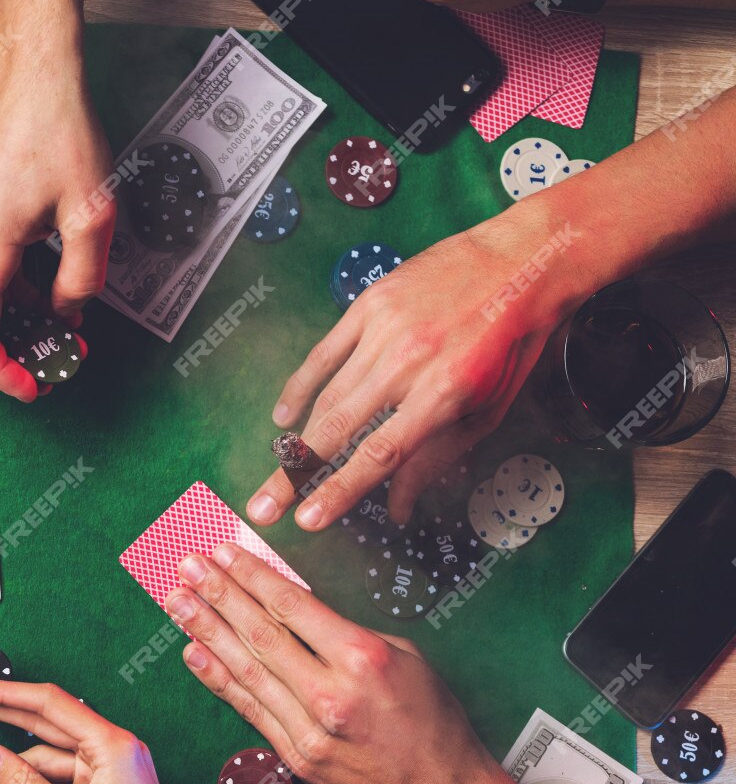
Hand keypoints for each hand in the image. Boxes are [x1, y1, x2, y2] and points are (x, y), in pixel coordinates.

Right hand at [0, 55, 114, 400]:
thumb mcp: (91, 211)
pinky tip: (46, 301)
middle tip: (48, 370)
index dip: (3, 372)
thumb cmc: (56, 129)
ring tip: (59, 337)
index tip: (38, 384)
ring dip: (4, 334)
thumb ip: (82, 277)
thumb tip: (69, 317)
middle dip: (0, 363)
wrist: (30, 75)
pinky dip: (3, 305)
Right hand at [0, 680, 192, 783]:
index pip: (50, 704)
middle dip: (5, 713)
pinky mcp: (103, 783)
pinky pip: (60, 773)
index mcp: (112, 745)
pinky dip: (33, 780)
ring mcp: (108, 765)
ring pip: (50, 752)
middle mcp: (112, 747)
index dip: (6, 693)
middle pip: (48, 721)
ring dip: (16, 763)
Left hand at [166, 543, 522, 783]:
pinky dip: (217, 679)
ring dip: (206, 631)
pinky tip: (192, 653)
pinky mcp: (295, 756)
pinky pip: (249, 709)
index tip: (222, 553)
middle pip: (261, 634)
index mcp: (362, 659)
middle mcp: (330, 693)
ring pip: (246, 670)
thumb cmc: (432, 724)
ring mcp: (308, 729)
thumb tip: (297, 608)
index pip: (293, 607)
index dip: (252, 577)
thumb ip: (348, 634)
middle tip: (186, 567)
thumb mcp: (405, 659)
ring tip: (176, 602)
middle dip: (218, 596)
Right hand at [248, 218, 588, 530]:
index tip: (308, 520)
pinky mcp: (368, 305)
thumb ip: (437, 458)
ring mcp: (384, 330)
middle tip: (261, 509)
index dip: (340, 490)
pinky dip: (299, 387)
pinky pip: (322, 354)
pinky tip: (283, 416)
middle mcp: (408, 362)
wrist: (522, 262)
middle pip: (336, 429)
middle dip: (294, 476)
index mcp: (444, 392)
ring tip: (276, 471)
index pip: (380, 453)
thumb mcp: (488, 409)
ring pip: (327, 395)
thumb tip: (397, 509)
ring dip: (296, 440)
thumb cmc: (511, 344)